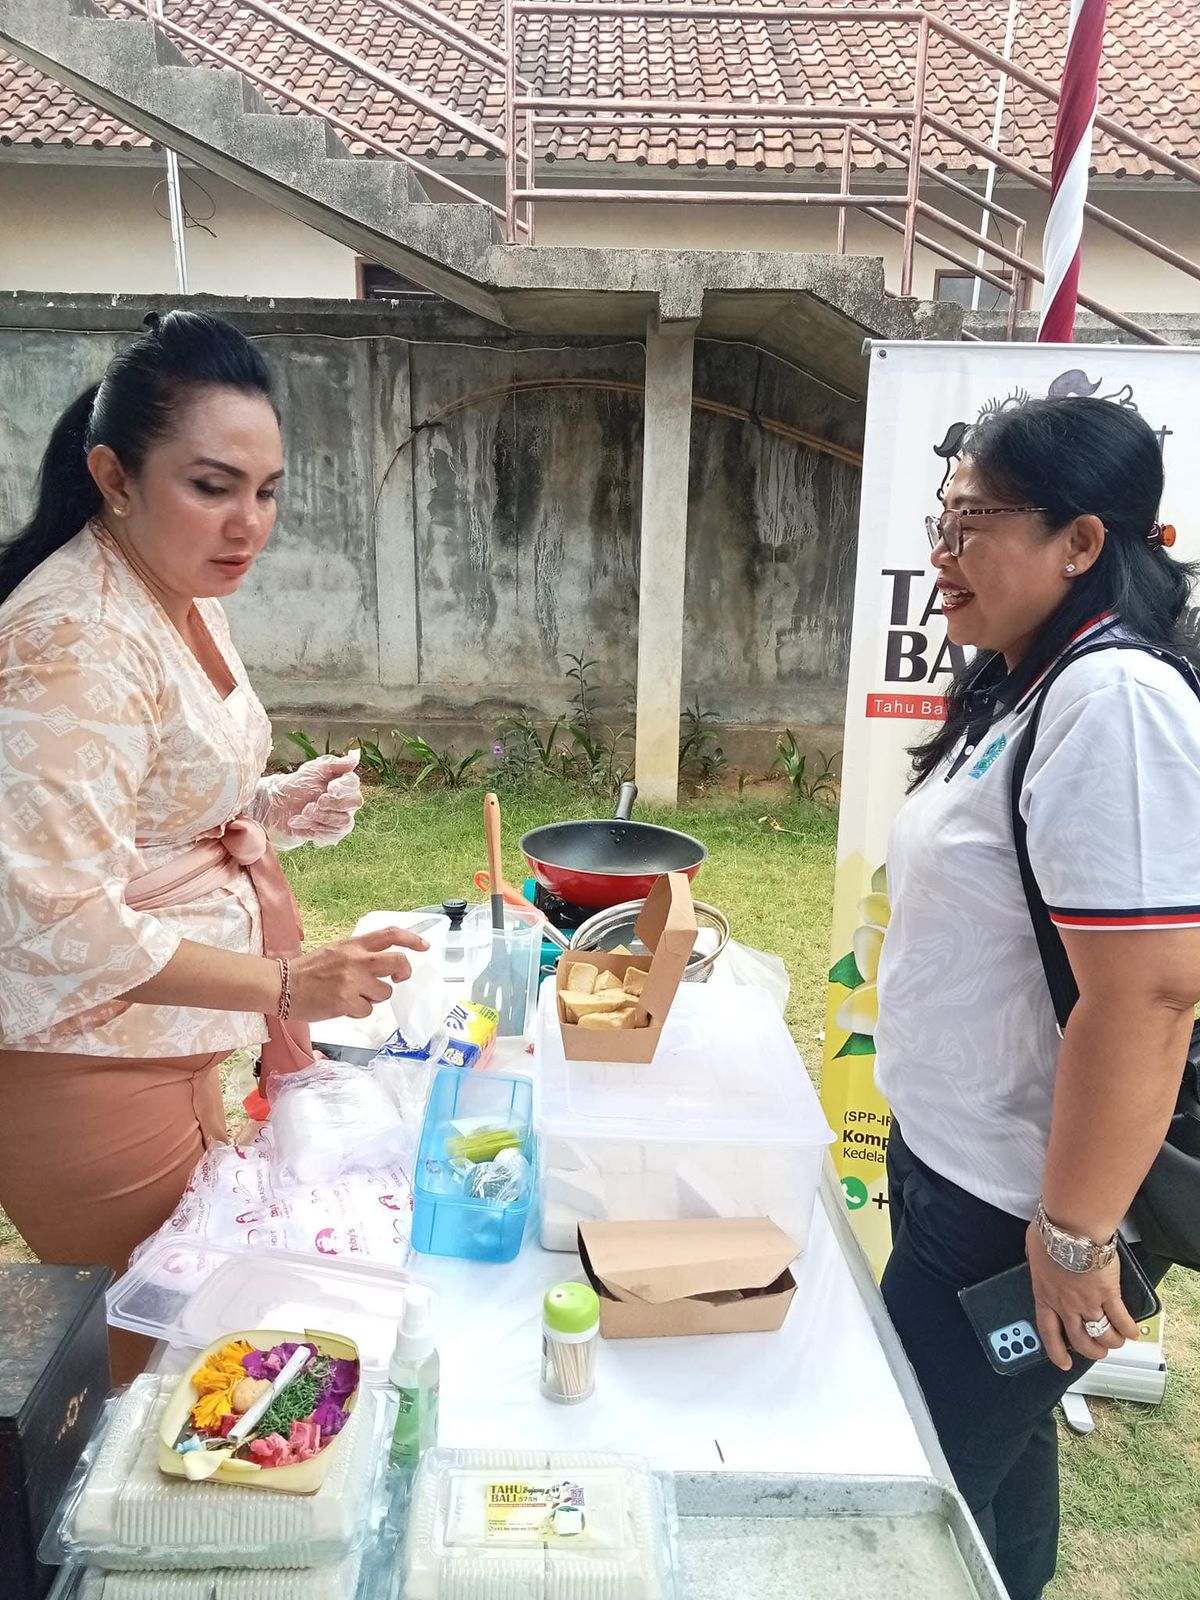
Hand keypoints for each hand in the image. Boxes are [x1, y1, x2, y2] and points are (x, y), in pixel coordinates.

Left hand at [254, 751, 363, 846]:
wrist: (278, 806)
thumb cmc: (297, 785)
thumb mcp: (312, 770)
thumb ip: (333, 764)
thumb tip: (354, 759)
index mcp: (343, 782)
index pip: (353, 783)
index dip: (344, 786)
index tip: (331, 788)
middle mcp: (347, 801)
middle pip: (355, 802)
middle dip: (335, 803)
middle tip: (318, 801)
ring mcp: (341, 818)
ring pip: (343, 821)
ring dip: (320, 816)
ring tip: (303, 812)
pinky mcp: (332, 833)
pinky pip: (332, 835)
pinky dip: (314, 829)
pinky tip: (300, 823)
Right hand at [288, 927, 427, 1020]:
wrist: (282, 985)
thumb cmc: (308, 970)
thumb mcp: (336, 951)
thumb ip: (359, 953)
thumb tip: (385, 963)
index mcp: (354, 945)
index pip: (390, 934)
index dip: (412, 939)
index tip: (425, 946)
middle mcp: (356, 960)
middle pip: (398, 962)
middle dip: (404, 972)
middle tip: (399, 979)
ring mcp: (352, 981)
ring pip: (385, 992)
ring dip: (375, 997)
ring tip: (356, 996)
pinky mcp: (346, 1002)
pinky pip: (367, 1010)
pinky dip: (359, 1011)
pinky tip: (344, 1006)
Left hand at [1025, 1221, 1141, 1371]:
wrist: (1073, 1227)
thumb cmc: (1052, 1232)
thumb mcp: (1033, 1248)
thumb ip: (1036, 1258)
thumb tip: (1036, 1254)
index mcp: (1045, 1294)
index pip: (1048, 1332)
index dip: (1056, 1351)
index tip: (1063, 1362)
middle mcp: (1066, 1305)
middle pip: (1080, 1341)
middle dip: (1090, 1351)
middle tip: (1097, 1351)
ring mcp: (1088, 1302)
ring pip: (1102, 1335)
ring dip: (1111, 1342)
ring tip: (1117, 1341)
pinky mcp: (1108, 1295)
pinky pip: (1121, 1319)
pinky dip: (1128, 1329)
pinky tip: (1132, 1332)